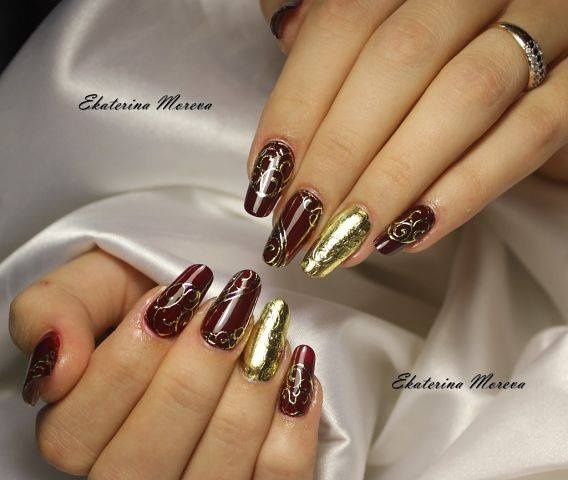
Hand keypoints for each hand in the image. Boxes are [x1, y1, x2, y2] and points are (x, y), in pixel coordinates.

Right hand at [10, 249, 320, 478]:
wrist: (213, 310)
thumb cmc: (149, 296)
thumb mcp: (96, 284)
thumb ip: (54, 309)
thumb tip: (58, 364)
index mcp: (79, 438)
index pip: (79, 429)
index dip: (134, 355)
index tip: (182, 292)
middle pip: (150, 455)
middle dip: (201, 367)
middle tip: (236, 304)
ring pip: (215, 474)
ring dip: (250, 390)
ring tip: (269, 331)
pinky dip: (292, 426)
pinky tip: (296, 372)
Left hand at [249, 0, 567, 275]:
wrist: (539, 52)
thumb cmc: (446, 50)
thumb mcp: (387, 31)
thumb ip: (333, 47)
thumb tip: (278, 97)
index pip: (344, 24)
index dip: (297, 104)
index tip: (267, 178)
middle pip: (399, 60)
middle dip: (340, 154)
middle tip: (300, 225)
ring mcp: (546, 23)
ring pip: (466, 96)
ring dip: (394, 181)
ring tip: (345, 242)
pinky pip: (532, 133)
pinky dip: (467, 189)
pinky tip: (410, 235)